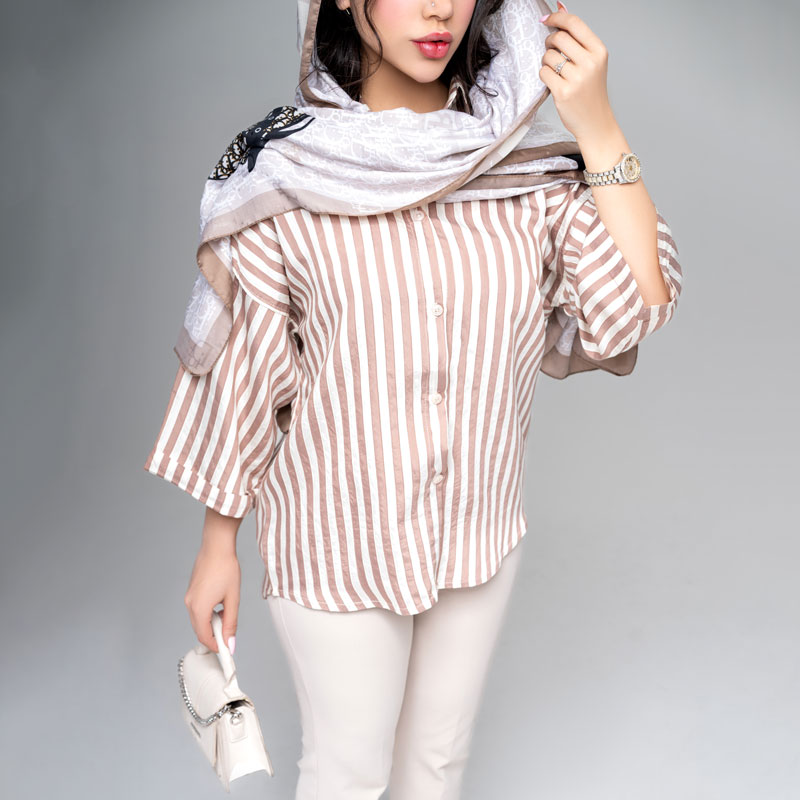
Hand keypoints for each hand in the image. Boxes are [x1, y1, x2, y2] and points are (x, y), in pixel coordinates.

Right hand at [184, 538, 240, 654]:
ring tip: (228, 611)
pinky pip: (197, 609)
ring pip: (199, 620)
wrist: (216, 546)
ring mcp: (189, 597)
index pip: (205, 637)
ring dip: (212, 623)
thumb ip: (231, 623)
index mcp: (199, 608)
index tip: (227, 651)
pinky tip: (221, 603)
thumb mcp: (233, 598)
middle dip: (214, 635)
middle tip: (230, 633)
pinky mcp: (191, 591)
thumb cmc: (226, 568)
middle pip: (200, 630)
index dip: (217, 646)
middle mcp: (190, 604)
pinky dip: (208, 613)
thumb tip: (230, 642)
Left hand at [538, 2, 616, 143]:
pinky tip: (553, 83)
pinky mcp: (563, 92)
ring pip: (548, 56)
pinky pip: (543, 73)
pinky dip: (544, 76)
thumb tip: (559, 6)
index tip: (546, 20)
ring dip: (546, 62)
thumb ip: (576, 36)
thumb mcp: (591, 61)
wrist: (595, 122)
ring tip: (556, 71)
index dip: (557, 18)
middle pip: (558, 38)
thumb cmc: (591, 90)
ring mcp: (577, 78)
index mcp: (599, 51)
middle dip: (549, 42)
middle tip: (551, 50)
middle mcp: (590, 63)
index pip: (574, 23)